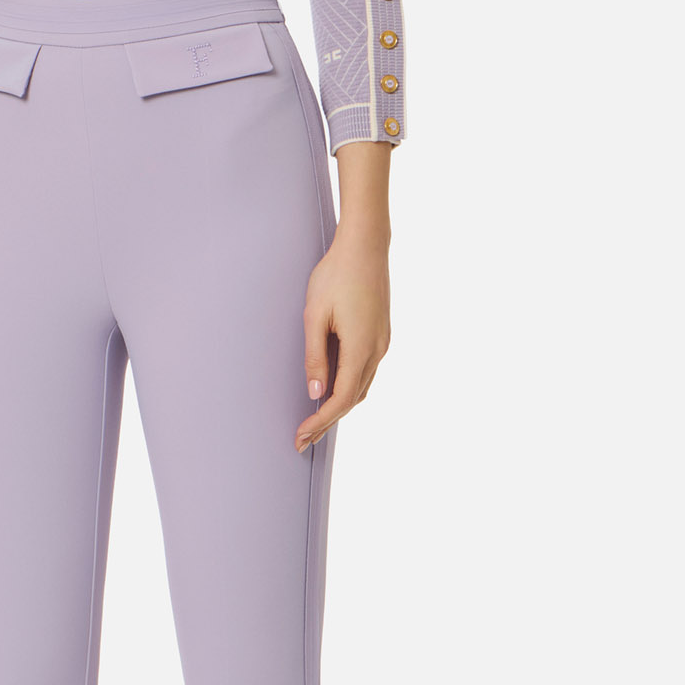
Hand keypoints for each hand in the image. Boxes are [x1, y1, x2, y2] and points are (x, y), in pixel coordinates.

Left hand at [298, 224, 389, 451]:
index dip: (320, 422)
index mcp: (362, 348)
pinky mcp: (381, 333)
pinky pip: (366, 370)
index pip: (341, 399)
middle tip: (303, 439)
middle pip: (354, 399)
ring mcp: (383, 342)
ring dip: (340, 405)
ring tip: (315, 420)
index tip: (301, 436)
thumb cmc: (336, 275)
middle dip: (328, 421)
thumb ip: (315, 356)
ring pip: (362, 386)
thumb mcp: (315, 316)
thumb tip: (315, 391)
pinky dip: (349, 387)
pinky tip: (333, 388)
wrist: (365, 245)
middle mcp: (378, 350)